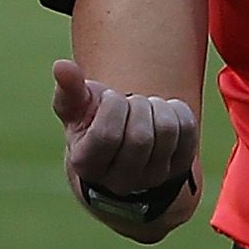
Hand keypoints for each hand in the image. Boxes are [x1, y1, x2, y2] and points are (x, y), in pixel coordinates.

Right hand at [52, 58, 198, 240]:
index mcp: (87, 165)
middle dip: (137, 104)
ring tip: (145, 107)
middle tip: (130, 102)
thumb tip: (61, 66)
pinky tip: (161, 113)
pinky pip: (187, 130)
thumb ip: (68, 88)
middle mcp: (120, 181)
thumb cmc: (92, 121)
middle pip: (140, 136)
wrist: (121, 147)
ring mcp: (152, 178)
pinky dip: (176, 110)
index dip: (113, 105)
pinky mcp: (179, 167)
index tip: (110, 98)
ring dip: (157, 106)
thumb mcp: (75, 107)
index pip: (107, 135)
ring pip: (166, 131)